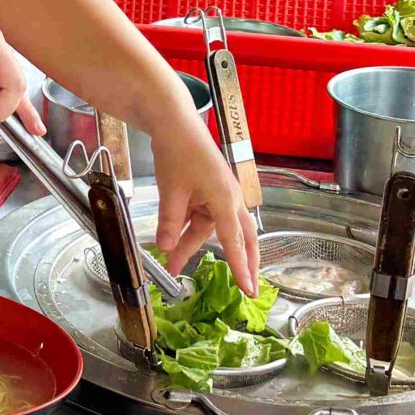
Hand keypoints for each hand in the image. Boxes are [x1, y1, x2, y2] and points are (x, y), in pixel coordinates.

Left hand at [149, 110, 259, 284]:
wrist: (175, 125)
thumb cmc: (178, 152)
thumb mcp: (171, 190)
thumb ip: (170, 221)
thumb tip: (165, 247)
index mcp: (225, 199)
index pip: (235, 241)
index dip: (240, 267)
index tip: (249, 289)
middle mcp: (228, 199)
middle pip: (241, 237)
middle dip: (241, 262)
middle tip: (245, 288)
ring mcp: (219, 196)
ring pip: (212, 229)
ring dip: (193, 246)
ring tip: (173, 265)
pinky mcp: (208, 193)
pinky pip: (201, 218)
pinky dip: (188, 230)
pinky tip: (171, 241)